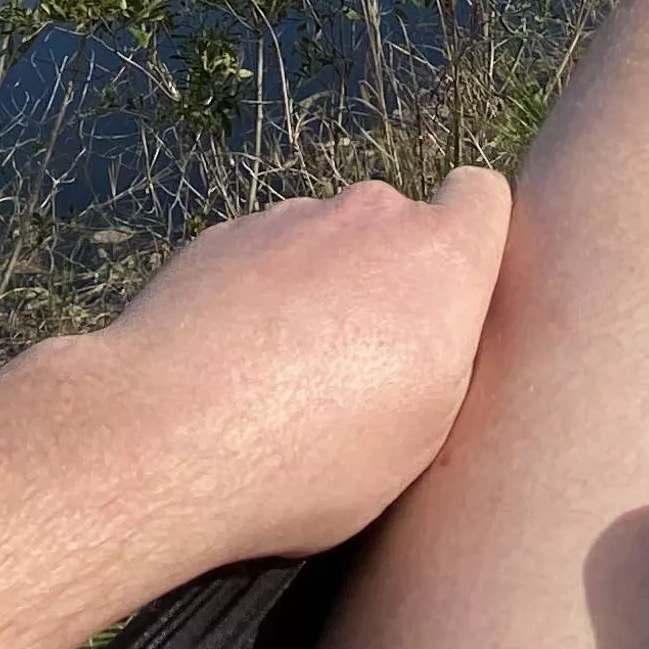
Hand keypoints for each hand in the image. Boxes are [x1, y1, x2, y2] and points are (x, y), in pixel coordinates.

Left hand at [105, 169, 511, 565]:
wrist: (165, 434)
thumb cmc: (314, 453)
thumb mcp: (425, 435)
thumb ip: (447, 352)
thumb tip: (435, 324)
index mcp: (438, 258)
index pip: (482, 196)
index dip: (473, 241)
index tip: (453, 301)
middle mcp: (368, 217)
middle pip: (397, 227)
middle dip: (389, 279)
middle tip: (366, 366)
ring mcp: (287, 220)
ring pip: (325, 244)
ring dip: (320, 290)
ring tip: (286, 379)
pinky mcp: (220, 238)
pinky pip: (261, 259)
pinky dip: (257, 298)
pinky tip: (231, 366)